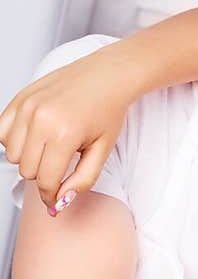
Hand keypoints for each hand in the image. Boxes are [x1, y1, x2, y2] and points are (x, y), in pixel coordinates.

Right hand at [0, 54, 126, 212]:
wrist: (106, 76)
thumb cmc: (107, 111)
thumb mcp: (102, 152)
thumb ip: (82, 181)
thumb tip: (60, 202)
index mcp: (65, 134)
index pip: (45, 181)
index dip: (51, 196)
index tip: (55, 200)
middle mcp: (41, 119)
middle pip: (26, 170)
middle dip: (42, 175)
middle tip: (59, 166)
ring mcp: (27, 107)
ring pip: (11, 154)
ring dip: (27, 158)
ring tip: (48, 149)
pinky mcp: (20, 98)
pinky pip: (1, 132)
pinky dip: (13, 140)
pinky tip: (34, 137)